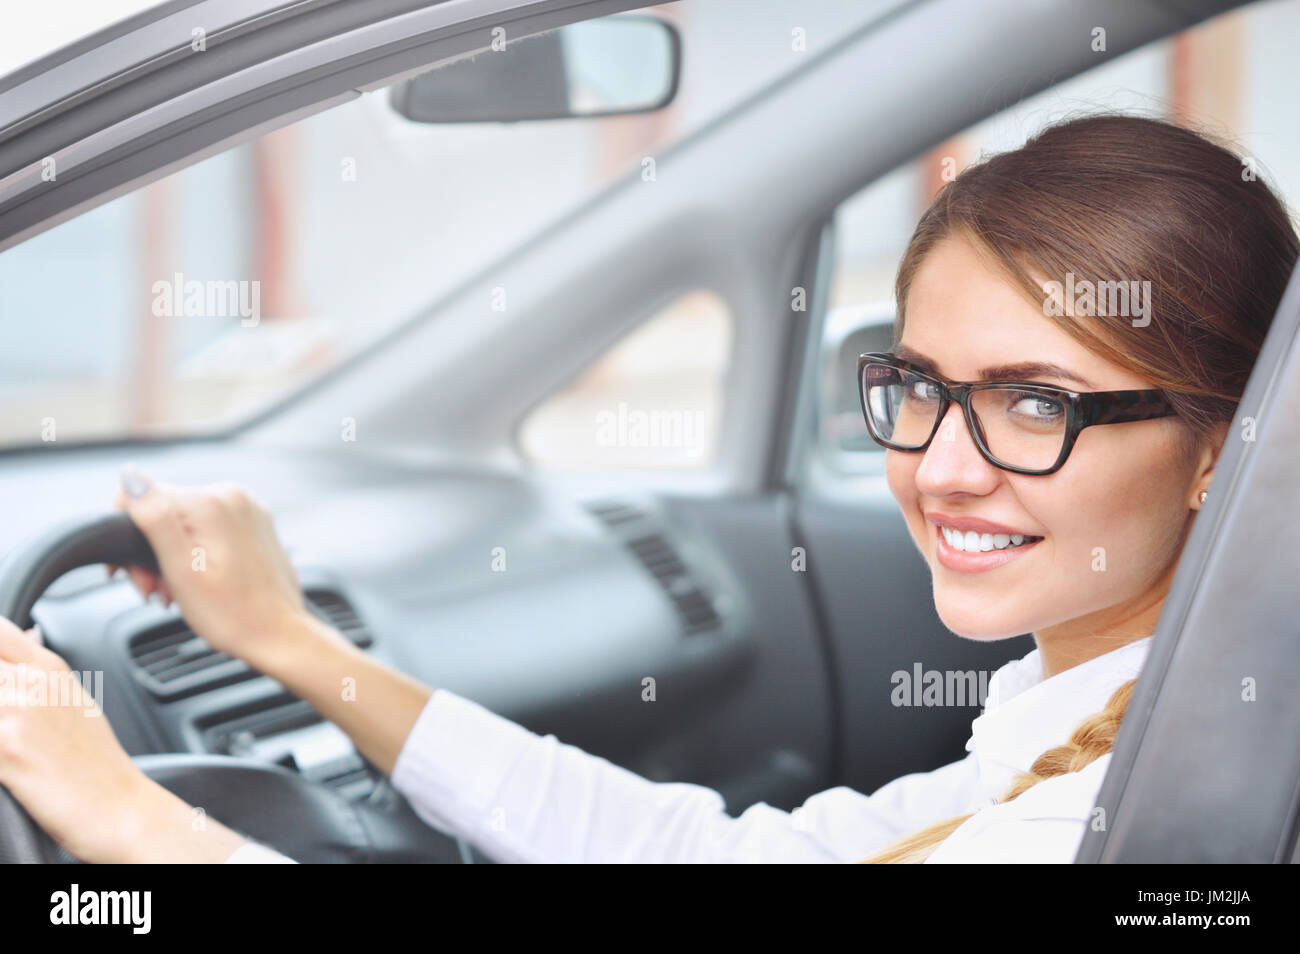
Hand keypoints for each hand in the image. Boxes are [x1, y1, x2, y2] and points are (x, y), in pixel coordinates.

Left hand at [0, 618, 244, 861]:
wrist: (120, 810)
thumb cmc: (97, 764)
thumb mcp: (74, 700)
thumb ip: (38, 669)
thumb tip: (23, 636)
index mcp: (48, 667)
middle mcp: (31, 683)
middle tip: (5, 718)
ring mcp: (17, 715)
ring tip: (6, 739)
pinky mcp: (5, 752)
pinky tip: (5, 762)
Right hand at [112, 468, 315, 670]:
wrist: (280, 636)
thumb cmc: (233, 614)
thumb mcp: (181, 570)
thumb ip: (155, 519)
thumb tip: (131, 476)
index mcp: (213, 502)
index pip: (141, 497)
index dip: (124, 535)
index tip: (129, 571)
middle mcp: (234, 497)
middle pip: (165, 511)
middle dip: (149, 552)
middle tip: (154, 590)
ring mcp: (247, 510)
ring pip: (185, 522)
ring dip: (170, 557)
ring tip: (175, 592)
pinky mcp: (254, 526)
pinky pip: (209, 530)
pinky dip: (195, 554)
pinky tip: (196, 583)